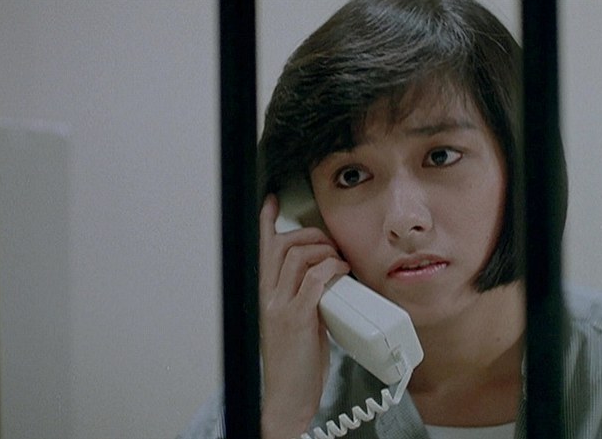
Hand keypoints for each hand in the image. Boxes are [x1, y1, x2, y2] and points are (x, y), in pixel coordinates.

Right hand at [258, 194, 349, 438]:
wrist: (288, 397)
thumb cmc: (293, 365)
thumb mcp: (294, 324)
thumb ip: (302, 298)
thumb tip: (325, 280)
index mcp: (263, 297)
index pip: (260, 250)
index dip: (264, 223)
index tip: (270, 203)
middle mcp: (266, 297)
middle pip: (281, 245)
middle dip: (309, 235)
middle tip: (329, 244)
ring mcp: (279, 307)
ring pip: (297, 257)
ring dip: (324, 251)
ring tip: (339, 260)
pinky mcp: (296, 319)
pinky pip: (313, 279)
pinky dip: (330, 269)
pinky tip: (341, 271)